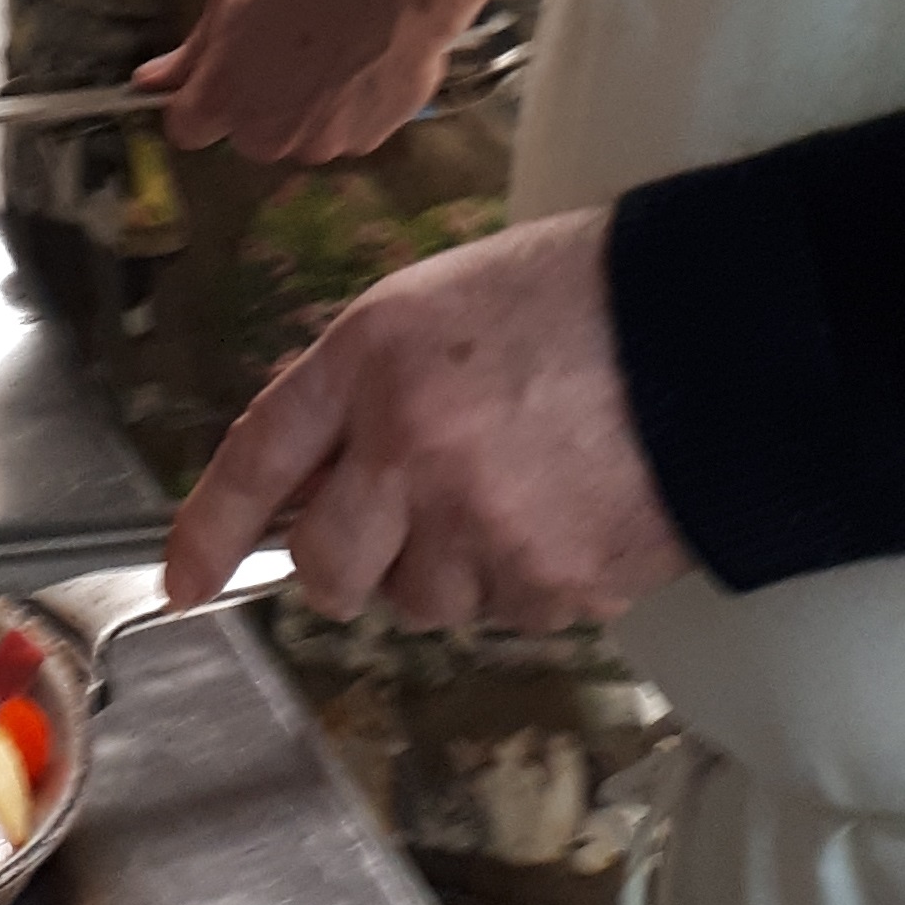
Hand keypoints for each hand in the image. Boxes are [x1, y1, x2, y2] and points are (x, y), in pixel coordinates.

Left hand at [137, 0, 490, 166]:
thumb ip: (191, 51)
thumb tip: (148, 82)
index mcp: (223, 100)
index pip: (186, 129)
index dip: (198, 99)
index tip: (219, 72)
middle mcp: (269, 137)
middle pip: (248, 133)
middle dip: (259, 100)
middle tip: (288, 47)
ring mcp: (325, 143)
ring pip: (302, 133)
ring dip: (309, 105)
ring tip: (336, 48)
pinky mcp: (373, 139)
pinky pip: (348, 129)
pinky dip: (352, 104)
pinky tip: (367, 57)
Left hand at [163, 209, 695, 632]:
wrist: (720, 332)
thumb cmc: (592, 295)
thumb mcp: (449, 301)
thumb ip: (371, 382)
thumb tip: (320, 468)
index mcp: (374, 357)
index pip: (256, 457)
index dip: (209, 530)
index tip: (185, 580)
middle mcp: (407, 446)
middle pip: (329, 565)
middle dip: (350, 562)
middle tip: (401, 528)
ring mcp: (476, 523)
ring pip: (420, 600)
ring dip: (449, 566)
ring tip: (523, 490)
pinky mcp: (546, 581)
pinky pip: (504, 610)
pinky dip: (526, 577)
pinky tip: (571, 508)